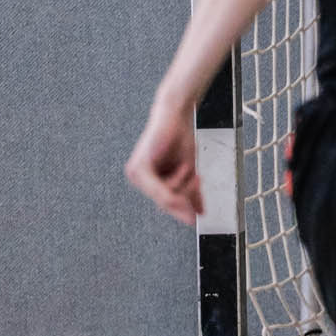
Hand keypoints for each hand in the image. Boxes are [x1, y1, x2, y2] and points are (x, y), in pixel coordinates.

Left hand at [125, 103, 203, 224]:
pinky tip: (185, 170)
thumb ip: (192, 193)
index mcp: (148, 181)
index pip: (166, 204)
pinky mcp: (140, 168)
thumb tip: (199, 213)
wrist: (176, 115)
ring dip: (184, 182)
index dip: (182, 212)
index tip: (195, 219)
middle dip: (186, 194)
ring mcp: (136, 174)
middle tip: (198, 180)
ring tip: (188, 165)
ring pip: (166, 197)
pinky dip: (176, 184)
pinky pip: (160, 189)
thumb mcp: (189, 170)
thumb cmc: (180, 138)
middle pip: (166, 203)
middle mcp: (138, 179)